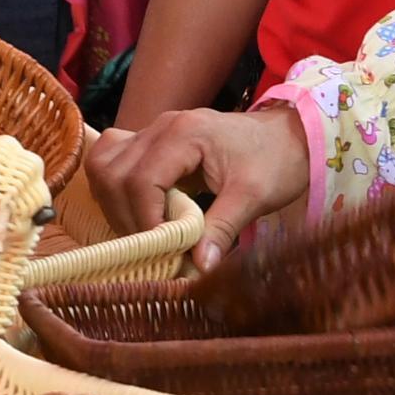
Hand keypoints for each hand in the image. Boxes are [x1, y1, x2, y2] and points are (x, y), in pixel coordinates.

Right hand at [90, 105, 308, 274]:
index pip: (140, 181)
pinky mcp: (151, 141)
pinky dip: (115, 188)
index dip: (144, 221)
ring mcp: (153, 131)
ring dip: (115, 204)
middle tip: (154, 246)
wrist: (291, 136)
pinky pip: (112, 161)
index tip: (163, 250)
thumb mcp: (255, 197)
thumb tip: (198, 267)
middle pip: (114, 174)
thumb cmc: (277, 160)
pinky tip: (137, 210)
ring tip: (145, 230)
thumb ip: (222, 229)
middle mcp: (161, 126)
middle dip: (127, 217)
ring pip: (104, 166)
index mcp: (185, 134)